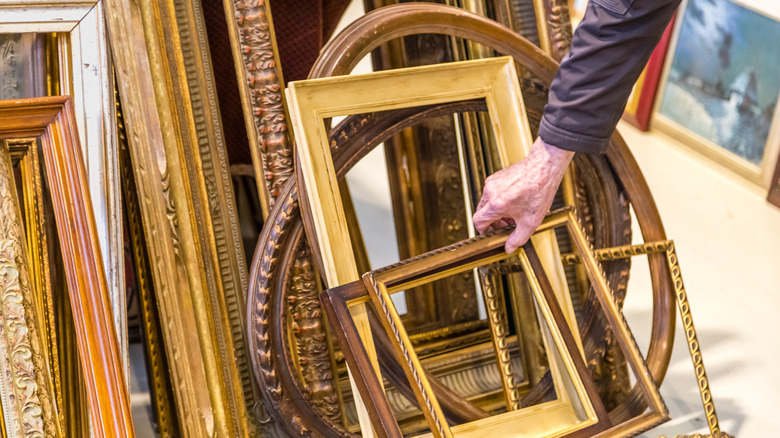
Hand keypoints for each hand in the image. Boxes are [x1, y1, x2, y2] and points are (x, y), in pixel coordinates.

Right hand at [472, 137, 573, 252]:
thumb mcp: (530, 222)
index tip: (493, 234)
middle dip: (492, 223)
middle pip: (481, 213)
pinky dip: (499, 201)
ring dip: (496, 212)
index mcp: (496, 204)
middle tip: (506, 226)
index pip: (478, 222)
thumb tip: (508, 248)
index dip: (484, 231)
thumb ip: (517, 239)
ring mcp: (492, 183)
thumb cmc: (539, 191)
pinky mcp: (496, 176)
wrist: (544, 167)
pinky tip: (514, 202)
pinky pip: (491, 193)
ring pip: (487, 203)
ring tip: (512, 214)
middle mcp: (490, 192)